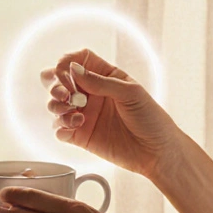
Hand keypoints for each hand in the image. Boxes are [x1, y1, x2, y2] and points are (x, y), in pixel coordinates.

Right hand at [40, 48, 180, 178]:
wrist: (158, 152)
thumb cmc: (152, 119)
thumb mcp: (131, 93)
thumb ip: (100, 81)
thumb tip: (73, 69)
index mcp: (104, 76)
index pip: (76, 60)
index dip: (66, 63)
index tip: (67, 74)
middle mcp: (91, 93)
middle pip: (58, 80)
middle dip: (55, 85)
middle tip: (65, 95)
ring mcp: (84, 114)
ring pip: (55, 104)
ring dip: (56, 106)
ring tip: (73, 113)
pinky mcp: (81, 136)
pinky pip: (59, 129)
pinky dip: (60, 126)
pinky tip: (76, 126)